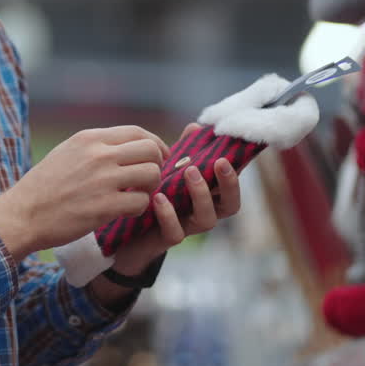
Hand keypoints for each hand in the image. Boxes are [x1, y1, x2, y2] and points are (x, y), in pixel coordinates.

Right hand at [0, 126, 169, 262]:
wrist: (23, 215)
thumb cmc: (43, 187)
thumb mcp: (66, 152)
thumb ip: (95, 147)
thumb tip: (125, 147)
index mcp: (89, 139)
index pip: (137, 132)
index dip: (154, 144)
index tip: (159, 157)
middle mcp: (98, 155)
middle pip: (150, 150)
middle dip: (156, 165)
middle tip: (148, 180)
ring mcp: (103, 180)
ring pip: (152, 174)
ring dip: (151, 188)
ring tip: (137, 196)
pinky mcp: (105, 206)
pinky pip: (141, 202)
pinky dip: (139, 208)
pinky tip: (125, 212)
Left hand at [108, 123, 242, 276]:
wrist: (127, 233)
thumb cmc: (155, 196)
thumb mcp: (169, 171)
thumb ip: (184, 151)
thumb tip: (196, 126)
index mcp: (207, 195)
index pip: (230, 184)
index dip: (237, 169)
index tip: (233, 149)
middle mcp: (202, 212)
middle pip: (230, 204)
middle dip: (229, 183)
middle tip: (220, 161)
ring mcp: (186, 227)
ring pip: (207, 219)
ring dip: (201, 194)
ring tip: (189, 171)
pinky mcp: (165, 239)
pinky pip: (175, 232)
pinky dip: (169, 214)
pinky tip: (159, 197)